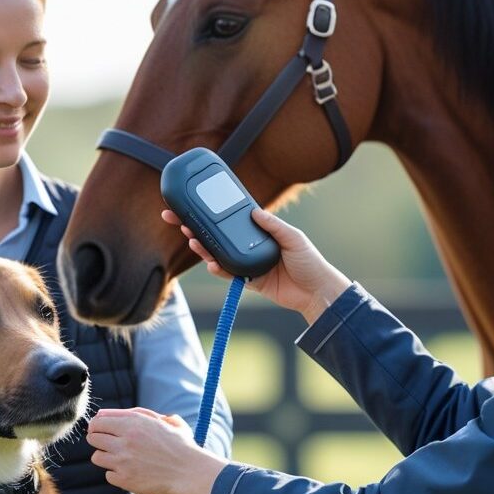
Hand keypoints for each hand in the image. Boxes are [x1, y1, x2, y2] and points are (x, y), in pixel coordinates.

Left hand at [87, 408, 226, 493]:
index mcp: (134, 423)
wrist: (191, 472)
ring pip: (96, 457)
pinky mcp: (124, 479)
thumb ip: (143, 414)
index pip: (98, 421)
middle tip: (108, 444)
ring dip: (106, 457)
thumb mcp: (167, 422)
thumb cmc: (182, 446)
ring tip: (120, 459)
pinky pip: (108, 475)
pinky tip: (129, 472)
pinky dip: (116, 474)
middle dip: (98, 440)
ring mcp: (123, 461)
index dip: (97, 426)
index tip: (101, 430)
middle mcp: (125, 440)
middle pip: (93, 437)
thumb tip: (115, 414)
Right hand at [161, 208, 351, 322]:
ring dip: (202, 246)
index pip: (232, 218)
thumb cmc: (309, 261)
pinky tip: (210, 262)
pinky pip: (228, 274)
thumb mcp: (293, 238)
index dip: (214, 211)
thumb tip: (255, 211)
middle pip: (218, 234)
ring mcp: (247, 262)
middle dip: (196, 226)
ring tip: (191, 238)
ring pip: (218, 253)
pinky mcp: (248, 280)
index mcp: (260, 230)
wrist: (316, 292)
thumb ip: (274, 225)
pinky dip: (218, 268)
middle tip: (177, 218)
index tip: (195, 202)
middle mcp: (250, 244)